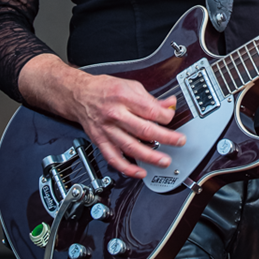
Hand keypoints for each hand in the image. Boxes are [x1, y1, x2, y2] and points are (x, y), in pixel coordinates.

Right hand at [18, 54, 185, 178]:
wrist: (80, 95)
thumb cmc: (105, 89)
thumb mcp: (130, 86)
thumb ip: (150, 98)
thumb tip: (169, 105)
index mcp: (124, 96)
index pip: (150, 110)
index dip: (166, 116)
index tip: (172, 118)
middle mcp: (115, 114)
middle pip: (143, 129)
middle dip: (165, 137)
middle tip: (179, 142)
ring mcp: (107, 130)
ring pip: (130, 146)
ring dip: (149, 156)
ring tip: (164, 161)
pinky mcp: (100, 141)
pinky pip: (114, 158)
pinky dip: (127, 168)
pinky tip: (140, 172)